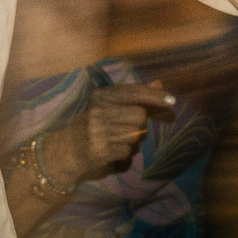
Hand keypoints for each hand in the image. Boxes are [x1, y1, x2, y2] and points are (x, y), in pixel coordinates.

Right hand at [42, 81, 176, 188]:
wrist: (66, 150)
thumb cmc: (93, 125)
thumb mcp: (110, 105)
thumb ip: (136, 96)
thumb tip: (160, 84)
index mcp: (101, 96)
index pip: (133, 92)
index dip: (154, 96)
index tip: (172, 100)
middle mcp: (98, 111)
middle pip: (140, 115)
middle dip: (139, 123)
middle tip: (124, 126)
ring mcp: (98, 131)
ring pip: (137, 135)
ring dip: (133, 139)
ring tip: (116, 138)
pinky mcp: (101, 151)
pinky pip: (129, 152)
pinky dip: (125, 153)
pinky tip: (111, 150)